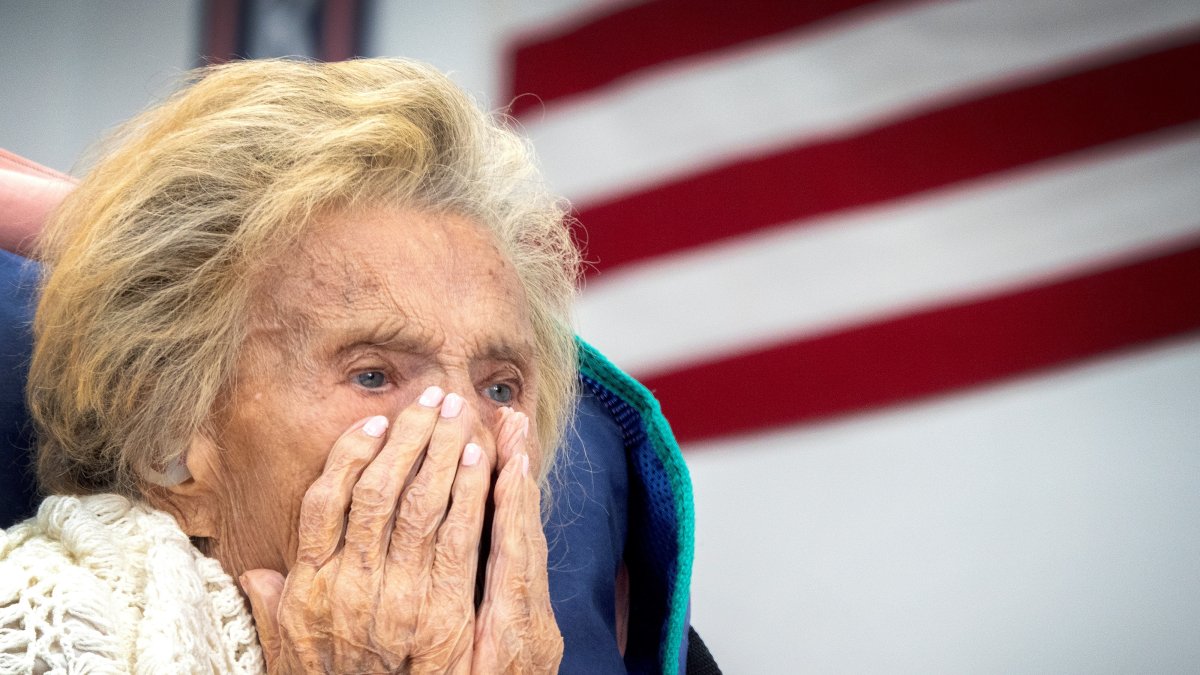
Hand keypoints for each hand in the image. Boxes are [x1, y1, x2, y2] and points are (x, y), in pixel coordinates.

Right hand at [239, 387, 561, 672]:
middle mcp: (350, 584)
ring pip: (421, 501)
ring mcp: (398, 595)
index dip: (349, 454)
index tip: (373, 422)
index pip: (324, 501)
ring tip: (457, 412)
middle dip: (407, 436)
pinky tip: (482, 458)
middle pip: (378, 488)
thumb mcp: (291, 651)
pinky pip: (459, 535)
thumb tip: (256, 575)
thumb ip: (277, 609)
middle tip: (429, 398)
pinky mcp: (443, 610)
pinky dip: (471, 490)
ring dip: (442, 449)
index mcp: (311, 586)